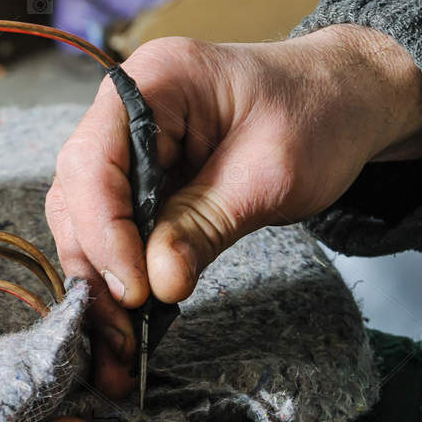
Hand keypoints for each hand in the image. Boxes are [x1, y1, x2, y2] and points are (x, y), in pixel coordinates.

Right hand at [46, 26, 421, 396]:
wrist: (345, 98)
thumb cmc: (318, 115)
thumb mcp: (271, 174)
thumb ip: (205, 225)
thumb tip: (156, 283)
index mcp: (153, 81)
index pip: (93, 161)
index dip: (103, 230)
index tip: (133, 288)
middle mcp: (123, 110)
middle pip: (77, 194)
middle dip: (95, 265)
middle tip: (122, 331)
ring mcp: (125, 144)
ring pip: (83, 218)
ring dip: (99, 279)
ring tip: (122, 339)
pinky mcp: (136, 178)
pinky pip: (111, 228)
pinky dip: (119, 273)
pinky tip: (132, 315)